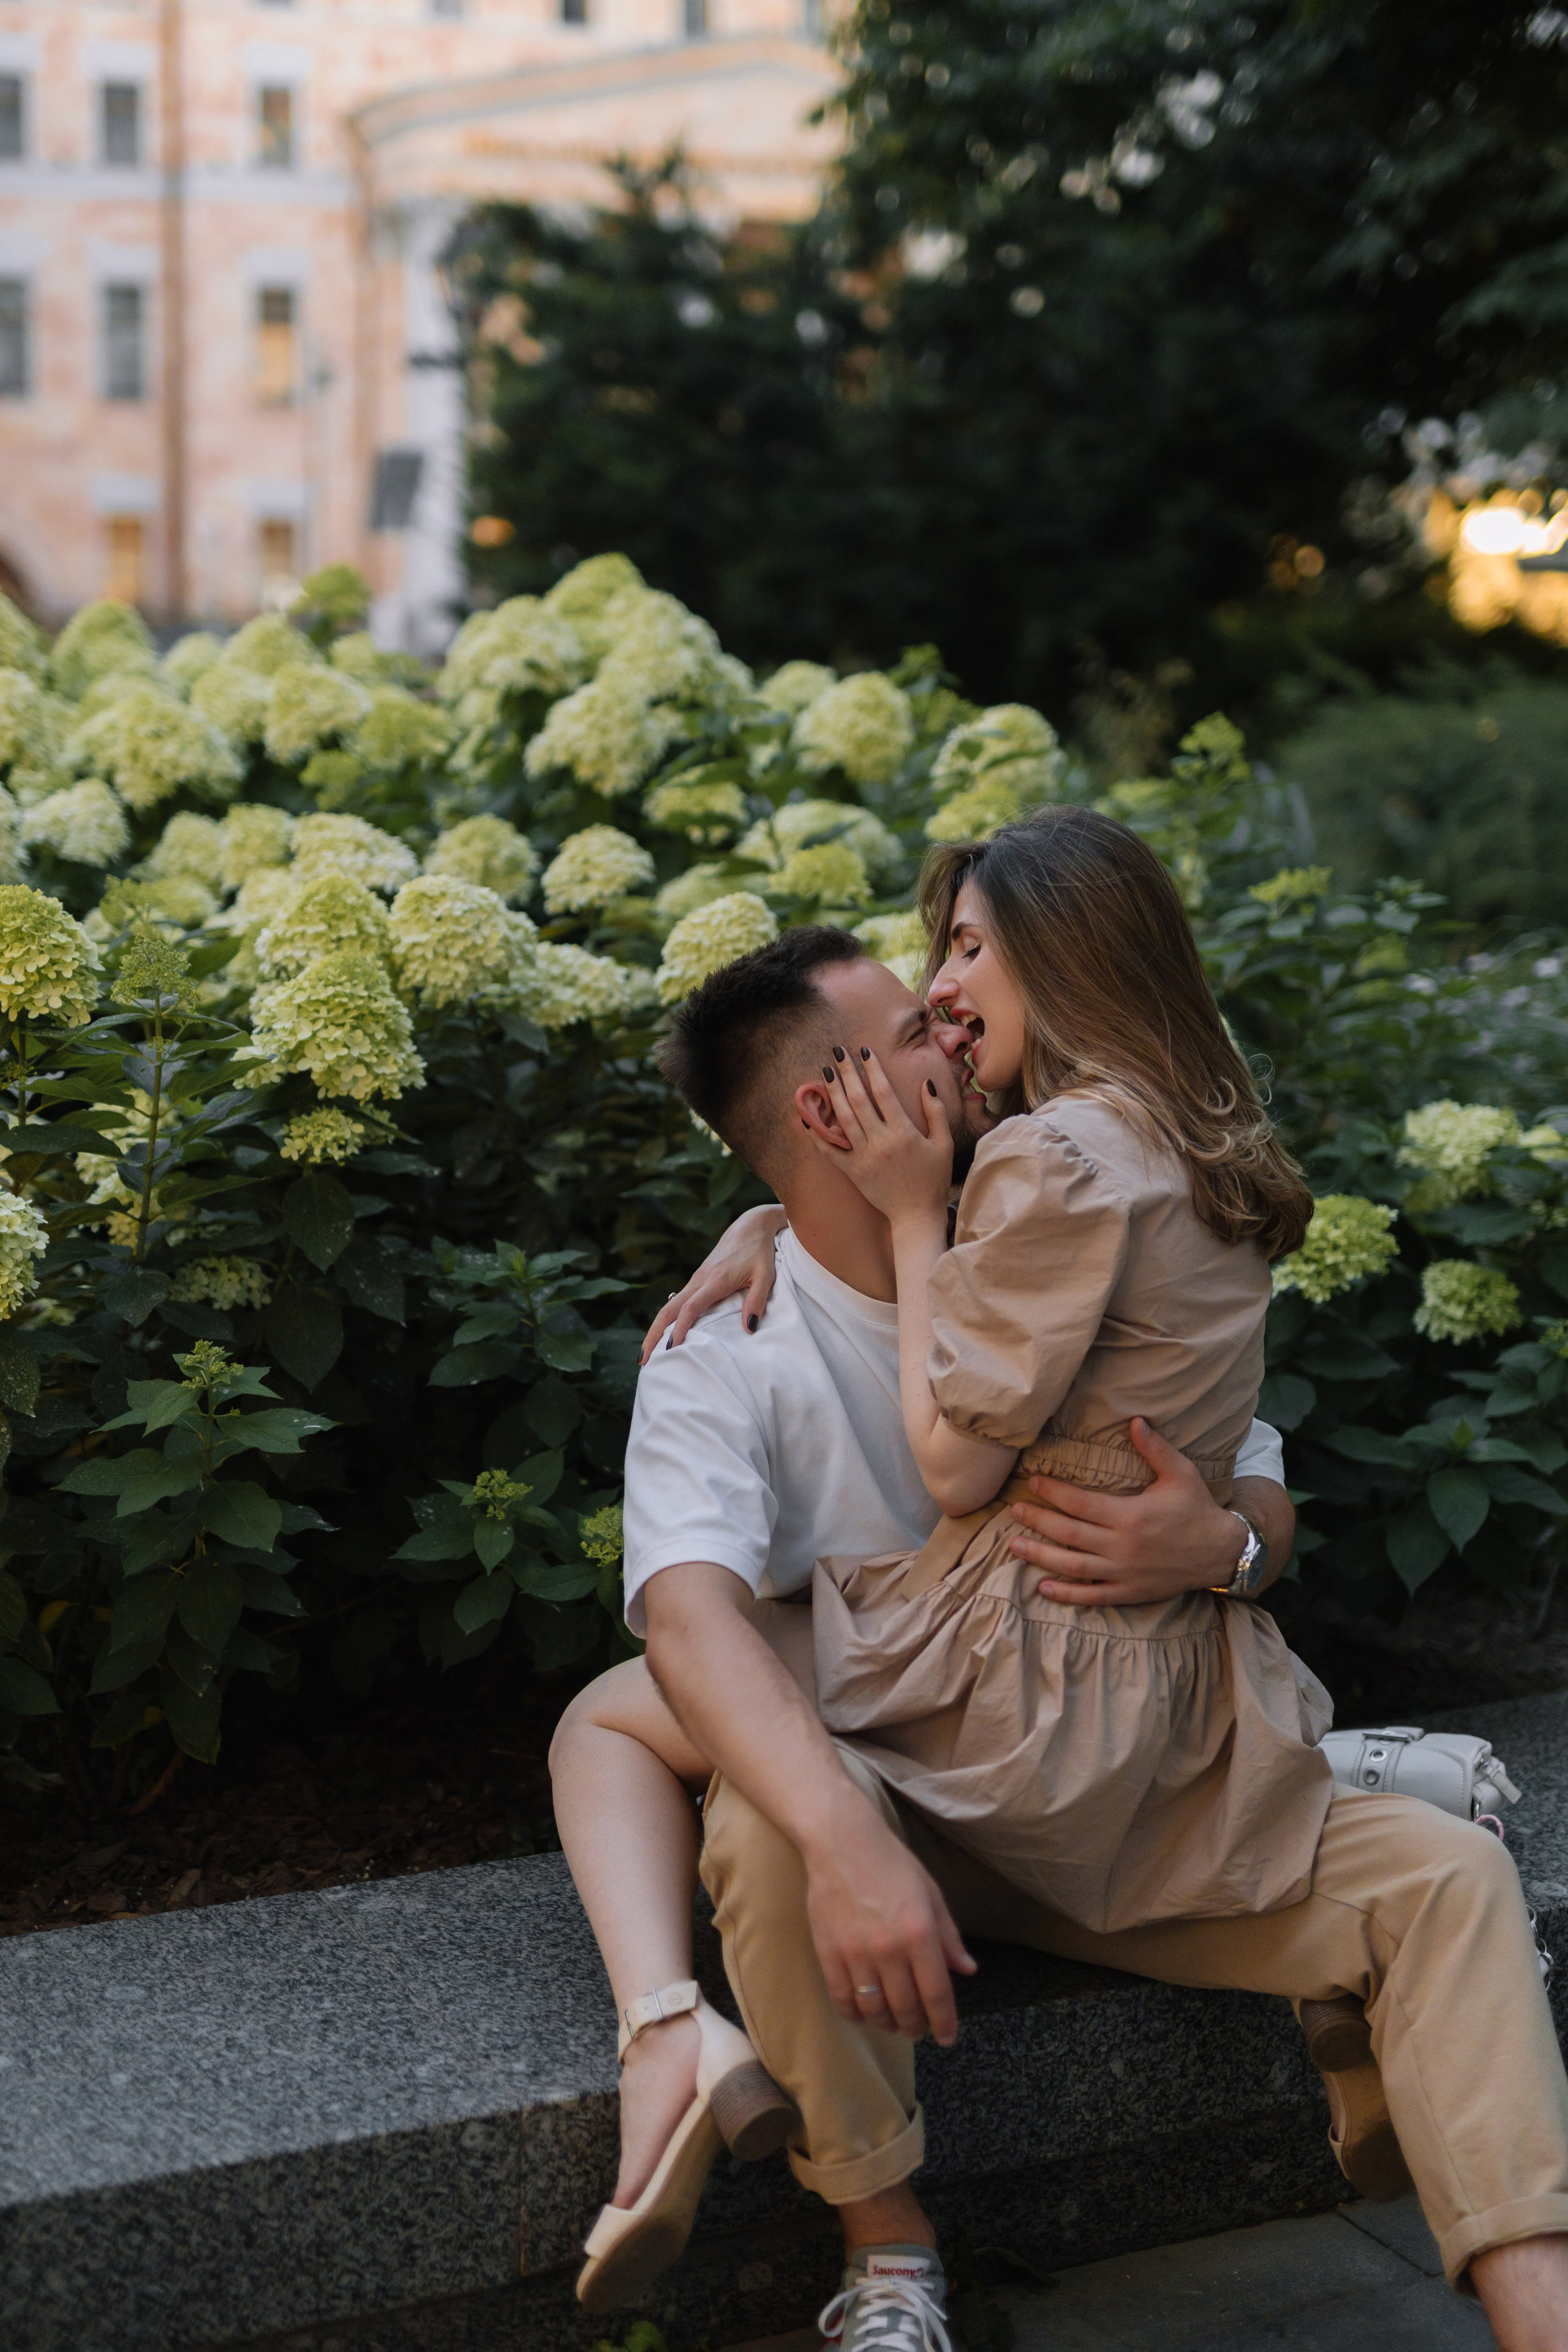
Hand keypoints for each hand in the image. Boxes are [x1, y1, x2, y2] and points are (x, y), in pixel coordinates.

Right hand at [639, 1205, 787, 1361]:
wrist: (750, 1227)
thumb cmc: (760, 1252)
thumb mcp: (766, 1275)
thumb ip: (757, 1301)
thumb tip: (749, 1329)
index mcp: (715, 1280)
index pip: (690, 1307)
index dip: (680, 1328)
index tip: (670, 1349)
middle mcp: (700, 1280)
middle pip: (668, 1309)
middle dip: (653, 1335)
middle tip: (643, 1360)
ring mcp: (696, 1280)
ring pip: (668, 1307)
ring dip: (656, 1329)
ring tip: (647, 1354)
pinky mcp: (697, 1280)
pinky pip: (676, 1303)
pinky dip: (666, 1320)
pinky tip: (664, 1334)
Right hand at [803, 1792, 975, 2044]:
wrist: (841, 1842)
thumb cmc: (891, 1863)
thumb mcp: (931, 1894)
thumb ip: (949, 1936)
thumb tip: (967, 1970)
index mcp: (920, 1933)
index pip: (937, 1994)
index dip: (944, 2023)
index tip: (947, 2038)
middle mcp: (889, 1949)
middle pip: (906, 2008)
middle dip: (916, 2027)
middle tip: (919, 2031)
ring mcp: (855, 1953)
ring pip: (874, 2010)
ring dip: (887, 2024)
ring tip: (894, 2023)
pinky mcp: (828, 1953)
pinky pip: (843, 1999)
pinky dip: (855, 2014)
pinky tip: (864, 2013)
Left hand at [810, 1047, 953, 1225]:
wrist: (916, 1215)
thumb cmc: (933, 1179)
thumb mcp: (943, 1144)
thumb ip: (936, 1113)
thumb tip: (927, 1084)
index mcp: (903, 1132)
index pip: (883, 1092)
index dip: (872, 1069)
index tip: (864, 1050)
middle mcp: (880, 1141)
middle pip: (858, 1100)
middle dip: (847, 1072)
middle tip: (837, 1052)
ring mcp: (863, 1157)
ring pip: (843, 1119)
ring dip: (832, 1093)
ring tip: (825, 1072)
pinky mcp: (852, 1171)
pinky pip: (830, 1150)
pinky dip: (816, 1134)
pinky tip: (807, 1116)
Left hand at [1008, 1417, 1246, 1604]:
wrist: (1222, 1551)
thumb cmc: (1198, 1508)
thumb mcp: (1181, 1473)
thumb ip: (1154, 1448)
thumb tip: (1134, 1419)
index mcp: (1130, 1515)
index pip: (1080, 1503)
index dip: (1053, 1493)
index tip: (1033, 1483)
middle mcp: (1122, 1545)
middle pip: (1069, 1533)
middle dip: (1038, 1521)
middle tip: (1013, 1512)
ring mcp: (1124, 1572)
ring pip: (1073, 1566)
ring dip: (1041, 1556)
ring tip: (1014, 1546)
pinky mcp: (1129, 1591)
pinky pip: (1093, 1595)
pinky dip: (1067, 1594)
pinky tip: (1043, 1587)